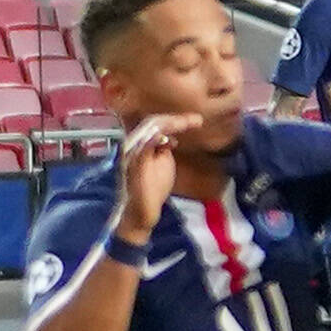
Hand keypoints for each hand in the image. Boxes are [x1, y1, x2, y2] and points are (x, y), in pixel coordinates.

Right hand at [116, 112, 195, 240]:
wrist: (143, 212)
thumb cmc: (152, 189)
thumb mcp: (162, 164)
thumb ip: (164, 148)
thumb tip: (170, 136)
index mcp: (139, 143)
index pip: (155, 124)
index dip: (175, 119)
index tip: (195, 120)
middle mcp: (133, 144)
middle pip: (153, 123)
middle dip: (177, 120)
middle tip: (198, 120)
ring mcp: (133, 153)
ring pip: (150, 130)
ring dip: (172, 124)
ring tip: (191, 122)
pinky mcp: (136, 164)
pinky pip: (144, 147)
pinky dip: (155, 139)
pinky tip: (168, 136)